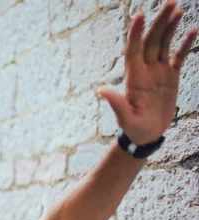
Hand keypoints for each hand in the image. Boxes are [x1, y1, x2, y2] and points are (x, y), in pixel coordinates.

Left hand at [98, 0, 196, 144]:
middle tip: (170, 2)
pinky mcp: (170, 77)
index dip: (136, 33)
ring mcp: (158, 72)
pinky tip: (192, 31)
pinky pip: (178, 57)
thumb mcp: (125, 118)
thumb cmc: (133, 128)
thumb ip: (116, 103)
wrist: (146, 135)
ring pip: (164, 44)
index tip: (140, 15)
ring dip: (170, 27)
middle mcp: (146, 70)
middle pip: (151, 41)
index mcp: (134, 78)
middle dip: (158, 22)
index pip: (134, 50)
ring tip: (177, 10)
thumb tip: (101, 90)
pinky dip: (184, 44)